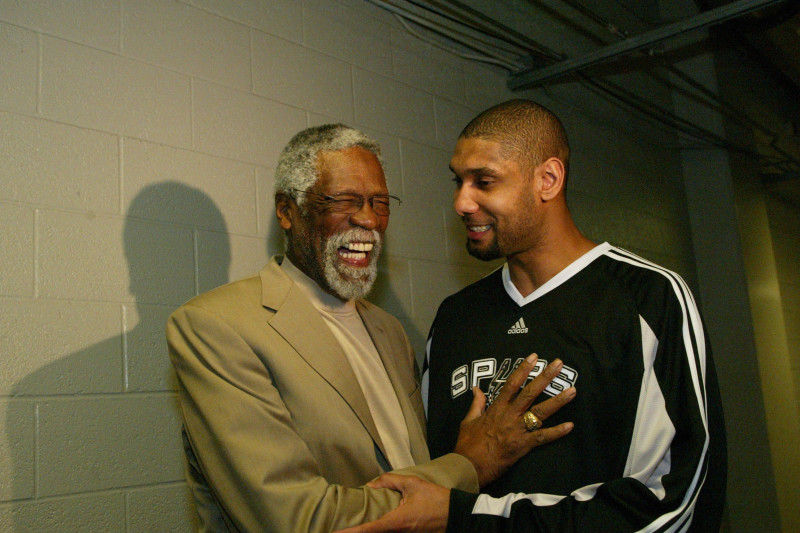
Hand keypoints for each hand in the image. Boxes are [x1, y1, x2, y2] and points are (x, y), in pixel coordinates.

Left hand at [334, 474, 448, 532]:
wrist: (457, 515)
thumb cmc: (435, 499)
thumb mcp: (412, 484)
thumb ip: (391, 481)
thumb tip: (371, 484)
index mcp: (396, 522)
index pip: (367, 530)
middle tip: (337, 531)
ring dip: (368, 531)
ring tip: (351, 529)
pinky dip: (379, 531)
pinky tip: (371, 527)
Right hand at [454, 354, 575, 486]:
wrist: (469, 466)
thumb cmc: (467, 444)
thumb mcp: (468, 420)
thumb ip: (476, 403)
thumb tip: (476, 389)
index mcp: (496, 408)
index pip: (512, 384)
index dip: (523, 369)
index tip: (534, 358)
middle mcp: (509, 416)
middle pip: (530, 393)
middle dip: (545, 377)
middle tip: (558, 364)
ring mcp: (518, 430)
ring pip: (540, 412)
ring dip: (558, 401)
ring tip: (572, 391)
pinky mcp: (523, 445)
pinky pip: (543, 437)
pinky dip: (557, 432)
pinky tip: (570, 426)